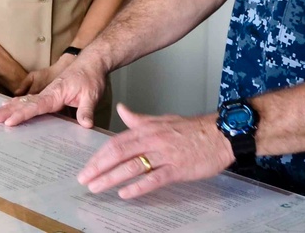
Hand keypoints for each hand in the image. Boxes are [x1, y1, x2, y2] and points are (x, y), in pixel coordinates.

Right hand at [0, 53, 106, 127]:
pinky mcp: (50, 93)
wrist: (93, 61)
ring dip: (9, 106)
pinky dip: (18, 103)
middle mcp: (48, 93)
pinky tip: (10, 106)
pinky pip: (31, 99)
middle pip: (25, 103)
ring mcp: (48, 92)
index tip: (9, 121)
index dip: (22, 114)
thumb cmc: (91, 77)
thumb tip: (85, 125)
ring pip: (25, 100)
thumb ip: (86, 110)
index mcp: (56, 94)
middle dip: (8, 111)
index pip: (36, 106)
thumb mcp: (92, 94)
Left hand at [77, 103, 233, 198]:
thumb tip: (122, 109)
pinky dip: (138, 187)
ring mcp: (165, 154)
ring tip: (97, 188)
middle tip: (84, 179)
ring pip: (132, 166)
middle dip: (99, 167)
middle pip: (119, 153)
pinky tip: (125, 194)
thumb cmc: (192, 129)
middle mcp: (152, 140)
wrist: (220, 133)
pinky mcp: (177, 168)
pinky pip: (154, 179)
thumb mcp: (162, 120)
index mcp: (147, 129)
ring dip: (111, 178)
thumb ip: (139, 119)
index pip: (116, 142)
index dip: (99, 155)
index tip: (87, 167)